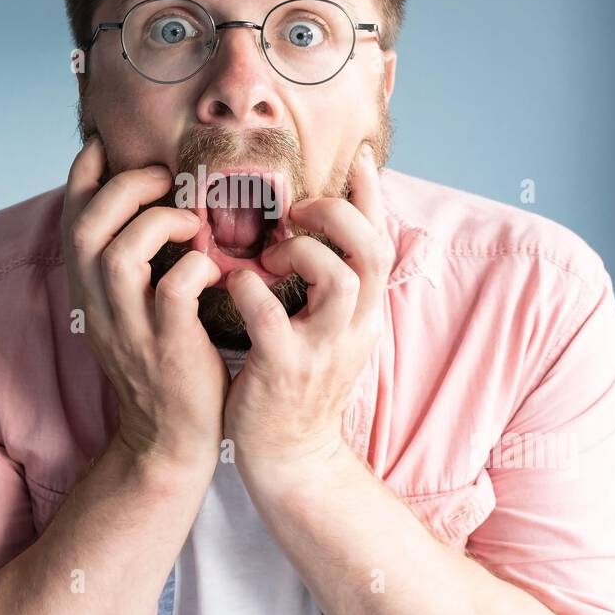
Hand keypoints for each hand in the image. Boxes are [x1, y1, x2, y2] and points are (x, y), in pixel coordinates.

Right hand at [62, 137, 228, 475]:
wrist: (170, 440)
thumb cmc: (165, 362)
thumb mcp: (131, 310)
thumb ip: (132, 262)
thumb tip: (150, 205)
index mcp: (88, 289)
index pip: (70, 217)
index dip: (83, 172)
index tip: (105, 141)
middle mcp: (99, 304)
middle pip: (87, 226)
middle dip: (124, 187)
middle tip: (163, 177)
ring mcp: (130, 327)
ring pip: (119, 253)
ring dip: (158, 222)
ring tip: (193, 221)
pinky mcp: (167, 347)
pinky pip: (172, 291)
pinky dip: (195, 267)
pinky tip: (215, 268)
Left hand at [223, 143, 393, 475]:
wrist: (292, 459)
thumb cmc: (298, 385)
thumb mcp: (329, 332)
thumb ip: (329, 286)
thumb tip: (316, 232)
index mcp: (365, 312)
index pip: (382, 240)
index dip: (372, 195)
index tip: (358, 155)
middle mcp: (354, 326)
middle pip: (373, 249)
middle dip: (339, 214)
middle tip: (299, 209)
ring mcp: (324, 349)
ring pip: (340, 278)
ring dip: (303, 252)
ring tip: (271, 255)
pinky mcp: (286, 371)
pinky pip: (271, 316)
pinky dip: (249, 290)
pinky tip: (232, 285)